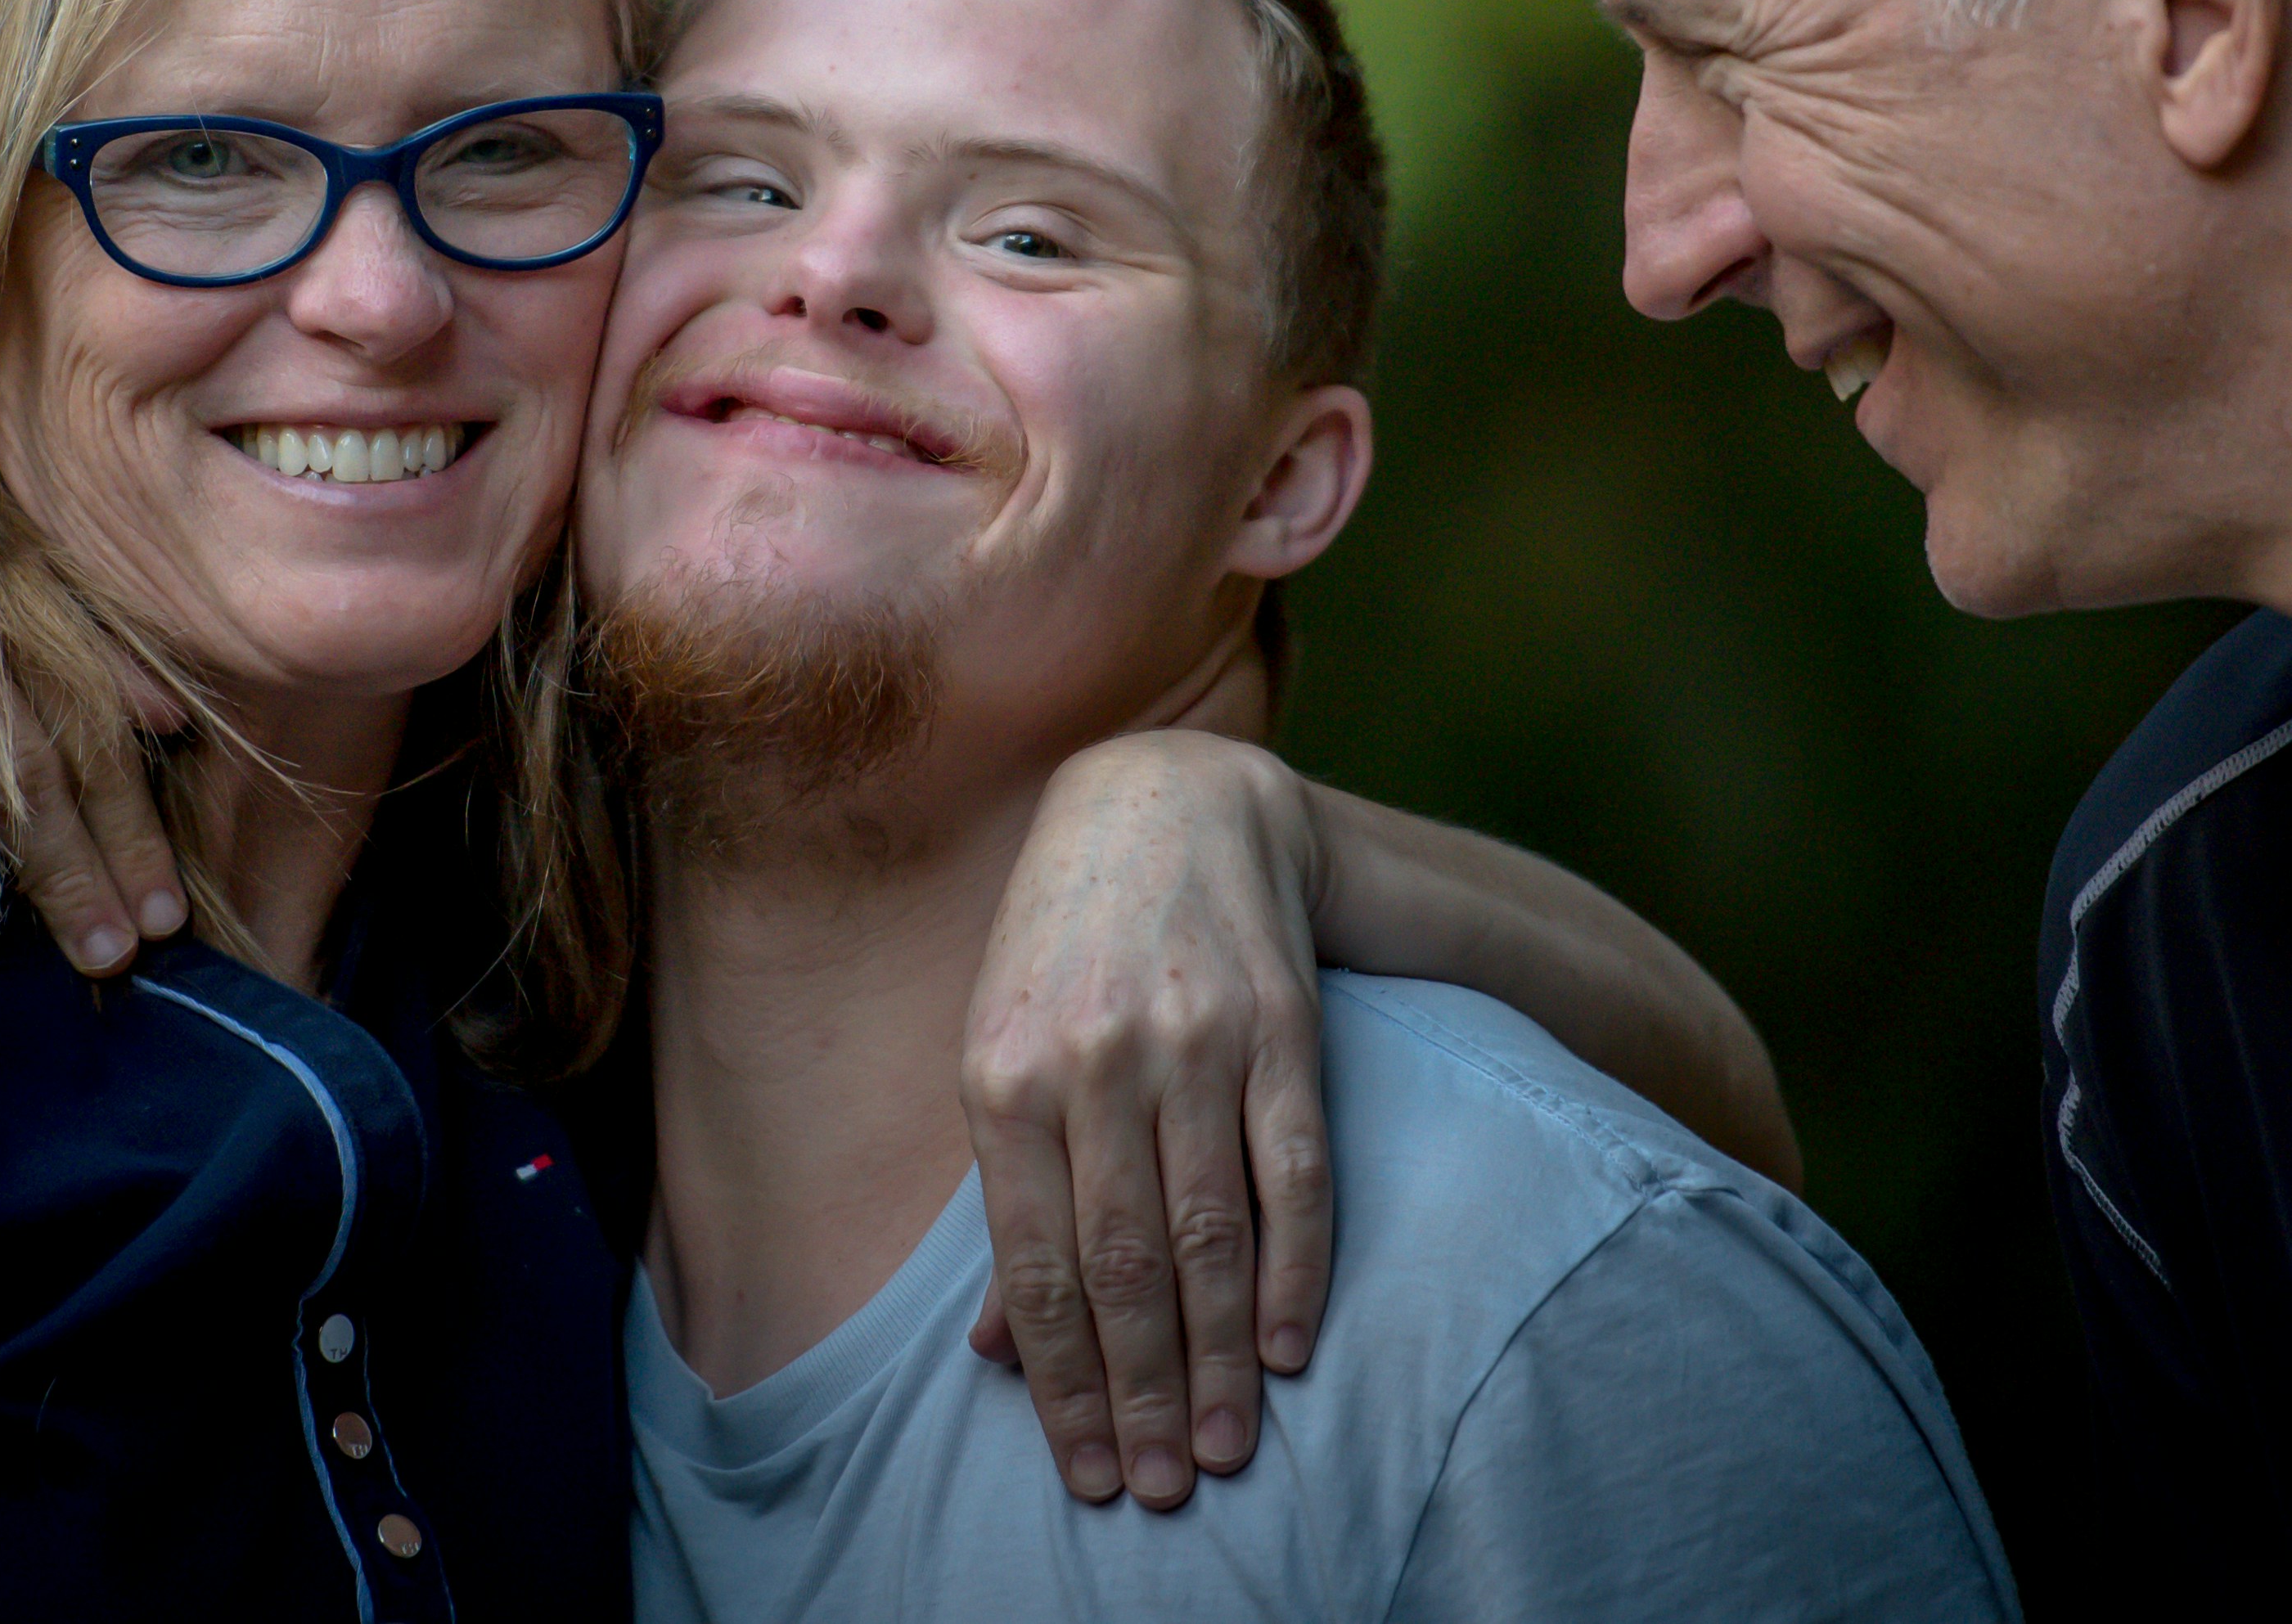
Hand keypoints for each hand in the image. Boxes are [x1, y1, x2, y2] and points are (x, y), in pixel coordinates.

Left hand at [960, 730, 1332, 1510]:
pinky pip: (1294, 1170)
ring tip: (1230, 1448)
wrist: (1164, 803)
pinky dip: (1297, 1268)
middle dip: (1146, 1392)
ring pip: (1211, 1232)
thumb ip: (1006, 1197)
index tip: (1093, 1471)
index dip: (1065, 1383)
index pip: (1038, 1266)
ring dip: (1222, 1357)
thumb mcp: (999, 1052)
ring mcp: (1193, 1042)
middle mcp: (1095, 1061)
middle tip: (1167, 1486)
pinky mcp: (1280, 1027)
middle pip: (1125, 1266)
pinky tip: (1293, 1348)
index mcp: (1002, 1075)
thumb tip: (994, 1351)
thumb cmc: (1061, 951)